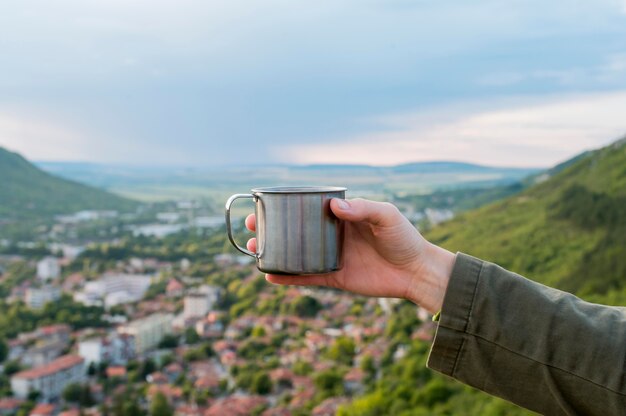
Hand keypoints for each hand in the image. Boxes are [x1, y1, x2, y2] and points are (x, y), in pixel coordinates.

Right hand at [245, 198, 454, 313]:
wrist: (417, 271)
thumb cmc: (404, 238)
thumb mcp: (386, 215)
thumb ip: (362, 208)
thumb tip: (333, 206)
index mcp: (342, 215)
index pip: (309, 207)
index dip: (286, 205)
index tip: (266, 204)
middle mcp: (332, 235)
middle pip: (295, 230)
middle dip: (271, 228)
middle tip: (251, 227)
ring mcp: (331, 256)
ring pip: (296, 254)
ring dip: (274, 252)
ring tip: (253, 250)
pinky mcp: (335, 278)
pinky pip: (307, 277)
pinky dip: (288, 277)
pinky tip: (270, 275)